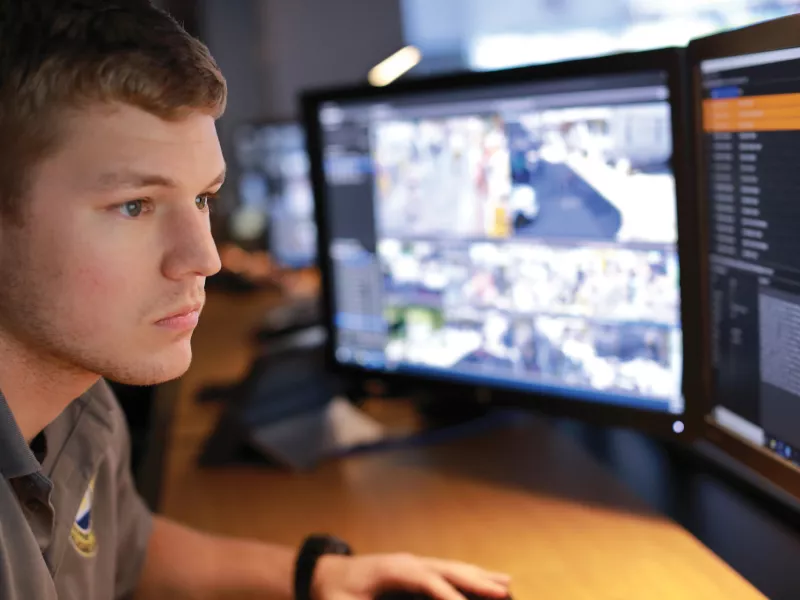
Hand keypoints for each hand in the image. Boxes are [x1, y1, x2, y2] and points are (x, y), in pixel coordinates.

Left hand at [311, 553, 511, 599]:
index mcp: (393, 569)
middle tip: (504, 593)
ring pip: (453, 567)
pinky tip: (489, 578)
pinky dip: (471, 574)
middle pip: (448, 570)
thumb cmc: (333, 594)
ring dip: (479, 576)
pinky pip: (449, 571)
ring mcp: (414, 562)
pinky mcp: (417, 568)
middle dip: (476, 582)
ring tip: (506, 585)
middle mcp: (409, 562)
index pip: (428, 582)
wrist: (325, 574)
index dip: (449, 595)